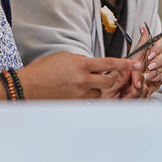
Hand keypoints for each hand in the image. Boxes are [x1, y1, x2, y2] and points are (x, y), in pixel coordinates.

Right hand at [20, 52, 138, 98]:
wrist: (27, 86)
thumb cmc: (43, 69)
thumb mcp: (64, 57)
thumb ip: (81, 61)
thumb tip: (93, 65)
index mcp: (81, 65)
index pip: (109, 64)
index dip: (124, 65)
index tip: (134, 65)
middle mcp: (83, 81)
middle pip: (109, 83)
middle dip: (112, 80)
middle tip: (108, 78)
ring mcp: (79, 94)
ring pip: (99, 94)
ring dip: (97, 90)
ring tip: (85, 85)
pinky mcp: (74, 104)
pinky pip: (88, 102)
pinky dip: (87, 97)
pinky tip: (77, 92)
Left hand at [136, 24, 161, 96]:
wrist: (128, 87)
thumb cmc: (130, 70)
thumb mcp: (134, 54)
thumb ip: (141, 41)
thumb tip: (142, 28)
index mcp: (150, 49)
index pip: (159, 42)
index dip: (157, 48)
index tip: (150, 54)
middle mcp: (155, 57)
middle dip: (157, 60)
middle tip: (149, 65)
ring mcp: (158, 67)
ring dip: (155, 70)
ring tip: (146, 74)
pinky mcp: (160, 76)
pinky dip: (156, 76)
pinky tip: (149, 78)